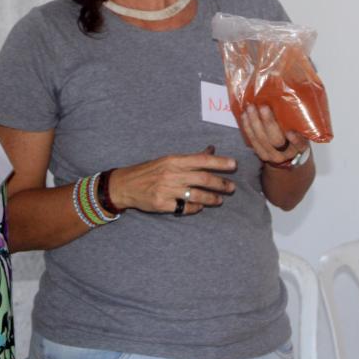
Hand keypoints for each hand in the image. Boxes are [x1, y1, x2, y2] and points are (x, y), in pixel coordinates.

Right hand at [109, 146, 236, 215]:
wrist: (125, 185)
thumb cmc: (149, 171)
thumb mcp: (168, 160)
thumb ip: (191, 158)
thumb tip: (211, 150)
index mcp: (174, 160)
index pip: (202, 160)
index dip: (219, 162)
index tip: (234, 164)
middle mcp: (172, 174)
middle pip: (203, 178)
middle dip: (221, 183)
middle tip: (232, 187)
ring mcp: (167, 190)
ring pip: (197, 195)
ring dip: (212, 198)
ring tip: (220, 200)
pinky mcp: (162, 204)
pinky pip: (185, 207)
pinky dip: (195, 208)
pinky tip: (200, 207)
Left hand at [241, 104, 309, 167]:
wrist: (285, 152)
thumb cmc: (295, 134)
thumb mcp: (301, 130)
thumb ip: (297, 122)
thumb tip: (289, 103)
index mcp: (299, 147)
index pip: (299, 144)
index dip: (294, 140)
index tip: (290, 132)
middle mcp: (285, 154)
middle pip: (276, 140)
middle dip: (268, 123)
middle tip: (263, 107)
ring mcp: (271, 156)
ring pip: (261, 140)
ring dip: (254, 122)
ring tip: (250, 108)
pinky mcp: (260, 153)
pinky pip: (252, 140)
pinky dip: (247, 127)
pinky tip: (244, 116)